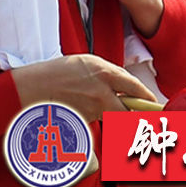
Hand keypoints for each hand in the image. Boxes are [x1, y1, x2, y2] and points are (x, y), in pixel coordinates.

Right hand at [13, 53, 157, 122]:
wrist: (33, 88)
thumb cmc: (59, 72)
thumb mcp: (88, 63)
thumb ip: (108, 73)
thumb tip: (124, 84)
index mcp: (104, 72)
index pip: (134, 87)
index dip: (146, 96)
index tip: (152, 102)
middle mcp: (100, 93)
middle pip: (127, 112)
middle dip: (135, 115)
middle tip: (141, 115)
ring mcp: (90, 110)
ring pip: (111, 117)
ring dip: (112, 114)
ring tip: (97, 104)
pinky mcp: (81, 122)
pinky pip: (96, 121)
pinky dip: (95, 117)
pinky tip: (82, 108)